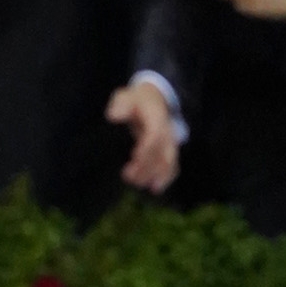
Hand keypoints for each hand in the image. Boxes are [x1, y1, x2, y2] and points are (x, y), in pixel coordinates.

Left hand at [108, 78, 181, 192]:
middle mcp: (167, 133)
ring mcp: (170, 143)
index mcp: (156, 119)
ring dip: (156, 175)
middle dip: (148, 167)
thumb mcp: (126, 97)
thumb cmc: (136, 100)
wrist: (154, 99)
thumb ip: (121, 106)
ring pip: (169, 162)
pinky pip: (172, 166)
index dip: (146, 148)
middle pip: (163, 153)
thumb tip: (113, 116)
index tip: (134, 158)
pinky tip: (154, 189)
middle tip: (129, 177)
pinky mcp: (169, 151)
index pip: (154, 136)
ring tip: (139, 185)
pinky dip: (166, 178)